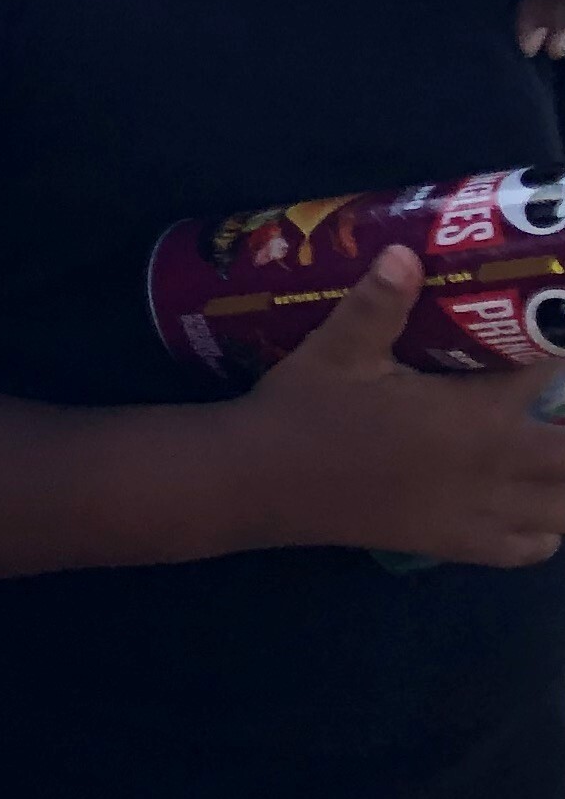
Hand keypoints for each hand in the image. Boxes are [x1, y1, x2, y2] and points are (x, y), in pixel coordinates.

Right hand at [239, 244, 564, 564]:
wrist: (262, 481)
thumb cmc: (305, 409)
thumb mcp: (337, 348)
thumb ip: (379, 303)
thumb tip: (405, 251)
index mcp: (476, 414)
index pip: (548, 376)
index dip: (557, 352)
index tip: (546, 328)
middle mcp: (496, 466)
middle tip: (553, 405)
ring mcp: (483, 512)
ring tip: (548, 449)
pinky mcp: (462, 545)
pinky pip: (533, 547)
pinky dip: (546, 529)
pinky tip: (532, 506)